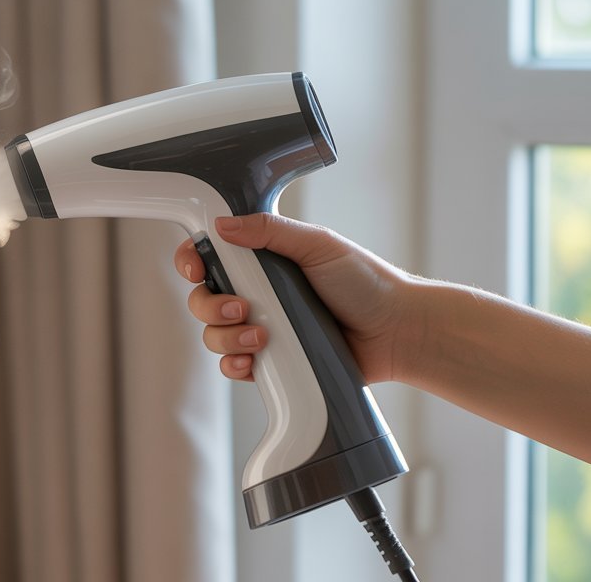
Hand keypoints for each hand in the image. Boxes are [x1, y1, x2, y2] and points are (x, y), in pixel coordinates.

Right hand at [173, 213, 424, 384]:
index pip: (210, 256)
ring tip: (260, 338)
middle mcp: (256, 293)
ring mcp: (261, 328)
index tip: (196, 269)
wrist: (398, 332)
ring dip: (226, 337)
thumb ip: (269, 232)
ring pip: (214, 335)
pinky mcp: (271, 361)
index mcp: (262, 260)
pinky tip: (252, 362)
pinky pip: (233, 366)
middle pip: (202, 299)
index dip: (192, 261)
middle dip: (210, 306)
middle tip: (242, 308)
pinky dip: (235, 365)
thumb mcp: (317, 245)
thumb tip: (222, 224)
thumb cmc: (366, 283)